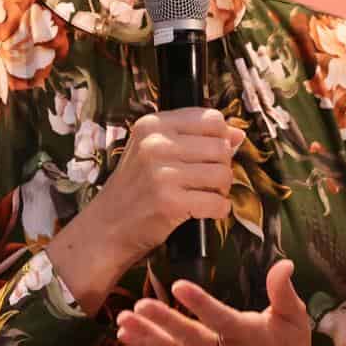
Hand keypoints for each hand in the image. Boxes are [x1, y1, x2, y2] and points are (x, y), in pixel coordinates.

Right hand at [46, 109, 244, 313]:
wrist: (107, 227)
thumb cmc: (135, 188)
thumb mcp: (154, 151)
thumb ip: (194, 138)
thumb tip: (238, 134)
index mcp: (152, 125)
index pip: (212, 119)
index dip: (219, 137)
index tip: (207, 154)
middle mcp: (155, 145)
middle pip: (222, 147)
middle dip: (221, 166)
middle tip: (204, 180)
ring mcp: (162, 174)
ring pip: (224, 175)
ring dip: (221, 189)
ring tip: (203, 194)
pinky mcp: (171, 203)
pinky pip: (218, 203)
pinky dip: (218, 209)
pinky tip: (203, 210)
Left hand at [114, 259, 345, 345]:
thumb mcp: (295, 319)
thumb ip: (284, 292)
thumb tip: (284, 264)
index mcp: (248, 335)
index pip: (220, 318)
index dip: (200, 303)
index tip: (179, 285)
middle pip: (191, 338)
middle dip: (164, 322)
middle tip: (140, 305)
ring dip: (148, 338)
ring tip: (123, 322)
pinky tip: (128, 336)